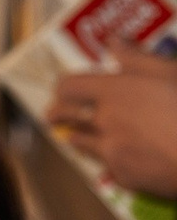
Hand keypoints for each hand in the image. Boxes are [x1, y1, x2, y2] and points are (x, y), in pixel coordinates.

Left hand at [48, 43, 176, 199]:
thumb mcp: (170, 72)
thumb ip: (138, 58)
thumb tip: (114, 42)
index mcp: (115, 92)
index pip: (69, 87)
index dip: (64, 86)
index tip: (66, 88)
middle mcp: (104, 123)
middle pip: (63, 116)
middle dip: (57, 113)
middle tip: (55, 114)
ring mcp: (110, 153)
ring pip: (79, 142)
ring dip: (78, 135)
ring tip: (77, 134)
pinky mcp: (123, 177)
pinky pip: (108, 166)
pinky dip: (111, 159)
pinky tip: (121, 156)